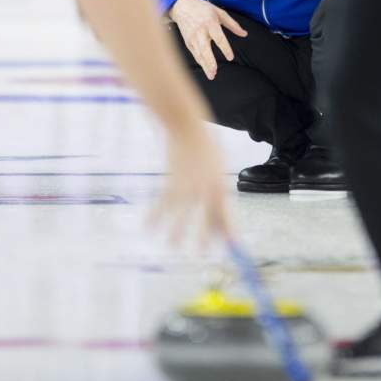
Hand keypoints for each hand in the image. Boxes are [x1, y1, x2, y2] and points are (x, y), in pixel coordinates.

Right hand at [150, 126, 230, 248]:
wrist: (187, 127)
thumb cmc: (206, 149)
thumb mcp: (218, 168)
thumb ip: (218, 190)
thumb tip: (218, 212)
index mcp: (220, 185)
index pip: (225, 212)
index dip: (228, 230)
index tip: (232, 245)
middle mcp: (204, 188)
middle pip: (205, 217)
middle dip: (204, 237)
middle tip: (202, 253)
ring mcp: (187, 185)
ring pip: (181, 214)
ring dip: (176, 232)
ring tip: (172, 245)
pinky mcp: (170, 181)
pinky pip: (162, 203)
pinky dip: (155, 215)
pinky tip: (149, 227)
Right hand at [169, 0, 247, 79]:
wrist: (183, 6)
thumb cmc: (203, 9)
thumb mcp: (219, 12)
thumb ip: (233, 24)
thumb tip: (245, 34)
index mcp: (210, 23)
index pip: (219, 38)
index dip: (225, 48)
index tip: (230, 57)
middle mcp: (200, 31)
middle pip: (205, 48)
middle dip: (209, 61)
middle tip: (215, 71)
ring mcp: (192, 37)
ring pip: (199, 54)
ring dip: (205, 65)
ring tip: (212, 75)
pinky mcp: (187, 41)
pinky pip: (195, 54)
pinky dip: (200, 62)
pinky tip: (206, 69)